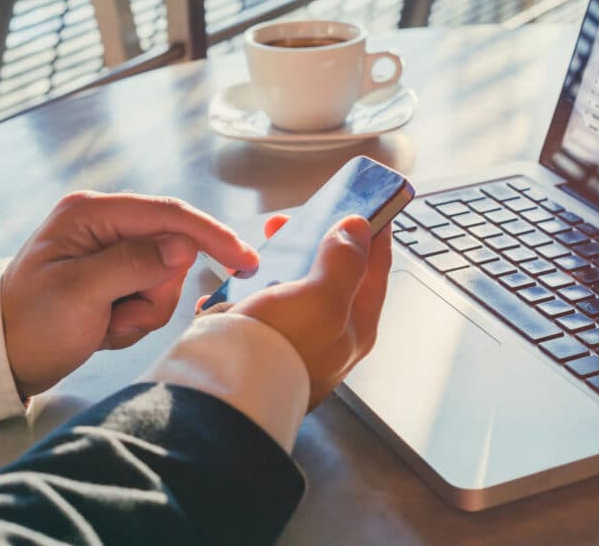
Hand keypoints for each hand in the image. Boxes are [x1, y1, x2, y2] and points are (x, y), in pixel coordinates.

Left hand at [1, 191, 258, 397]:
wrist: (1, 357)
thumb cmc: (29, 324)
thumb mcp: (78, 295)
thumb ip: (132, 265)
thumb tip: (183, 247)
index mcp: (92, 213)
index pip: (168, 215)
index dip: (211, 236)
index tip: (245, 260)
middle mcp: (105, 224)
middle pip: (172, 251)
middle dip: (155, 292)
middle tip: (118, 316)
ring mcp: (112, 250)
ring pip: (166, 278)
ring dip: (143, 311)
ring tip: (106, 325)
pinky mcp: (116, 275)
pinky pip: (153, 295)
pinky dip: (136, 318)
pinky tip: (105, 327)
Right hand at [226, 215, 392, 409]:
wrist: (224, 393)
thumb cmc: (277, 351)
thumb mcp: (321, 298)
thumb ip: (344, 261)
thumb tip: (359, 230)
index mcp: (355, 326)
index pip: (375, 269)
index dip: (372, 233)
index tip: (367, 205)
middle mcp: (329, 336)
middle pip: (331, 276)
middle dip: (314, 242)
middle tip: (294, 222)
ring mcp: (293, 341)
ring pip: (292, 289)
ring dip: (276, 264)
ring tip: (259, 250)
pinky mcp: (258, 344)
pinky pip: (255, 308)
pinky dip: (244, 291)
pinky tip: (232, 284)